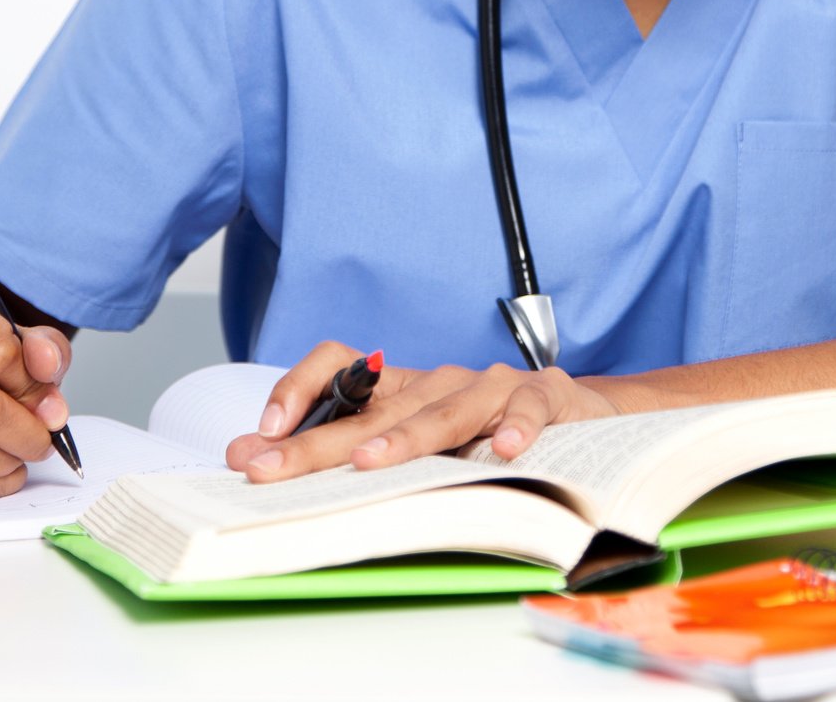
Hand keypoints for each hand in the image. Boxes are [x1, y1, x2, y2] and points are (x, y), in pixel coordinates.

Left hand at [222, 341, 627, 481]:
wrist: (581, 415)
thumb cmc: (487, 434)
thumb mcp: (420, 442)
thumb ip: (350, 448)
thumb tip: (254, 460)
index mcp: (404, 389)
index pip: (339, 367)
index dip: (297, 389)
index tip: (261, 435)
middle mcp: (439, 381)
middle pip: (372, 407)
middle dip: (316, 442)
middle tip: (267, 468)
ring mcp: (490, 387)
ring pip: (443, 411)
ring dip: (406, 438)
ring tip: (370, 463)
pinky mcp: (543, 398)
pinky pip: (524, 410)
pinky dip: (514, 428)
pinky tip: (504, 452)